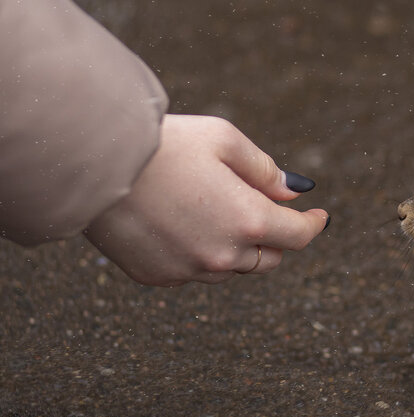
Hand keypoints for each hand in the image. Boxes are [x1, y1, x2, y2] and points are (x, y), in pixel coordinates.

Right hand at [84, 114, 329, 285]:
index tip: (319, 216)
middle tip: (265, 212)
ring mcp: (188, 270)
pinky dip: (198, 254)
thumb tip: (294, 193)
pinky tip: (180, 225)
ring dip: (235, 248)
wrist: (92, 163)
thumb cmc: (163, 143)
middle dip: (274, 238)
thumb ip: (265, 171)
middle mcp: (223, 256)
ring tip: (212, 211)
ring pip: (231, 269)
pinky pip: (192, 272)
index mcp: (248, 220)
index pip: (298, 236)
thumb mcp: (224, 140)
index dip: (313, 225)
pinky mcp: (157, 277)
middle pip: (268, 259)